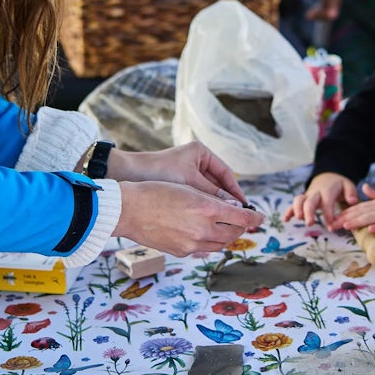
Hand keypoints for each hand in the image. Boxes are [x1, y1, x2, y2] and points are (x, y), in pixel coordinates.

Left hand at [109, 141, 253, 212]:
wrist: (129, 175)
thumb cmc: (160, 172)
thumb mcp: (190, 183)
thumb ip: (213, 195)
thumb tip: (235, 208)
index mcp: (201, 153)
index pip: (226, 174)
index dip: (235, 191)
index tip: (245, 206)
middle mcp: (195, 162)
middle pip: (218, 185)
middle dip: (226, 201)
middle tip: (238, 217)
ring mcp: (186, 174)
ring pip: (207, 194)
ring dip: (214, 207)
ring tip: (223, 222)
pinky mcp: (177, 185)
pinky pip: (196, 198)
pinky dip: (201, 208)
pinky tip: (206, 221)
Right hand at [115, 180, 260, 256]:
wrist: (130, 210)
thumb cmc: (156, 191)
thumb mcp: (189, 189)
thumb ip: (212, 200)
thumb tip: (232, 208)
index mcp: (207, 209)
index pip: (242, 217)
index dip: (254, 217)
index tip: (260, 217)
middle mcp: (203, 229)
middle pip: (234, 233)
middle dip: (241, 226)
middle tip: (241, 219)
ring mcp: (192, 244)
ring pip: (220, 244)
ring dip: (226, 235)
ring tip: (224, 226)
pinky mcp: (182, 252)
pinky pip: (204, 249)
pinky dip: (209, 241)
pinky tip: (204, 232)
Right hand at [282, 172, 356, 228]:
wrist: (327, 177)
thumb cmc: (339, 185)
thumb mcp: (348, 185)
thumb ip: (351, 193)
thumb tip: (352, 201)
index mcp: (327, 190)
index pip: (326, 202)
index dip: (328, 214)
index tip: (330, 226)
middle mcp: (315, 193)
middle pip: (309, 200)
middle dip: (308, 211)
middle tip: (309, 223)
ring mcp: (307, 196)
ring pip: (299, 200)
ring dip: (297, 209)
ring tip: (298, 219)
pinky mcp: (303, 200)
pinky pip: (293, 204)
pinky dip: (288, 211)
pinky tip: (285, 220)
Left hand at [337, 183, 374, 233]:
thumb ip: (374, 194)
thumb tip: (363, 187)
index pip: (358, 207)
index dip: (345, 212)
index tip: (333, 217)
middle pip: (361, 213)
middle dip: (346, 219)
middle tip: (333, 224)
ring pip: (371, 218)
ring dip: (358, 222)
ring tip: (346, 225)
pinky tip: (370, 230)